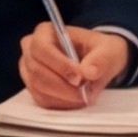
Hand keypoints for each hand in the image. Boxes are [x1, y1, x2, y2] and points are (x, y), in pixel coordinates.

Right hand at [21, 23, 136, 107]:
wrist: (97, 61)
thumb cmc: (99, 50)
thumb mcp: (108, 50)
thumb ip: (101, 60)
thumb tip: (89, 72)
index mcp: (45, 32)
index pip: (42, 48)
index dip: (59, 65)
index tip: (79, 78)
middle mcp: (30, 49)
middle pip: (37, 70)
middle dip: (63, 86)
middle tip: (86, 92)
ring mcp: (29, 69)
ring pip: (38, 87)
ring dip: (63, 96)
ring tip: (84, 96)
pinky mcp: (33, 87)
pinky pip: (42, 99)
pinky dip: (61, 103)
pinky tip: (76, 100)